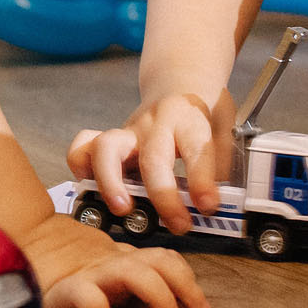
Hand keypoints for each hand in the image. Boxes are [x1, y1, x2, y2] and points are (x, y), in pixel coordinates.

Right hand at [15, 212, 211, 307]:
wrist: (24, 241)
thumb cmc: (68, 264)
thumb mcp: (106, 269)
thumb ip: (133, 278)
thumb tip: (173, 301)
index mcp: (124, 261)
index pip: (165, 261)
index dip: (188, 281)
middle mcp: (113, 265)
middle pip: (159, 263)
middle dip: (184, 287)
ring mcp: (91, 275)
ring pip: (133, 274)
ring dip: (159, 295)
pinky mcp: (66, 289)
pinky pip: (87, 296)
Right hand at [67, 90, 235, 233]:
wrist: (179, 83)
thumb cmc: (201, 113)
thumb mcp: (225, 129)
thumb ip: (223, 166)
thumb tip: (219, 207)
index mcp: (188, 117)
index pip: (196, 148)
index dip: (202, 181)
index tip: (208, 206)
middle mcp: (155, 122)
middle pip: (153, 158)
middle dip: (163, 196)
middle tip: (178, 224)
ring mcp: (128, 130)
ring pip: (106, 148)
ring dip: (111, 182)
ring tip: (122, 209)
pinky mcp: (109, 139)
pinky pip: (83, 147)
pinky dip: (82, 168)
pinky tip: (94, 187)